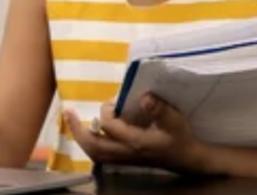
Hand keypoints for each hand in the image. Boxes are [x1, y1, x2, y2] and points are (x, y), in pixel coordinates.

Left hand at [64, 94, 210, 174]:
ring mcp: (124, 158)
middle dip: (78, 129)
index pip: (110, 126)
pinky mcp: (125, 160)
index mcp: (136, 142)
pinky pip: (100, 155)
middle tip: (68, 112)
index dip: (107, 109)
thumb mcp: (175, 120)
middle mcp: (125, 153)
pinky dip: (90, 144)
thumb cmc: (181, 138)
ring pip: (94, 153)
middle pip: (93, 146)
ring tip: (74, 122)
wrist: (188, 159)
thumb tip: (144, 96)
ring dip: (81, 137)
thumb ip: (161, 109)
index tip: (114, 99)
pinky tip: (89, 133)